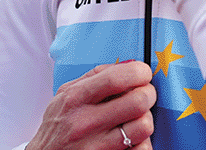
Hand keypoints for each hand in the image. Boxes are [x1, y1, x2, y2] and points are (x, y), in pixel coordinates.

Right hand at [27, 61, 155, 149]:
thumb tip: (129, 64)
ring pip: (143, 126)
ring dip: (145, 119)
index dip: (139, 72)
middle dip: (148, 94)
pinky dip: (142, 142)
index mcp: (75, 98)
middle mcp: (85, 122)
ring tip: (136, 118)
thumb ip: (95, 76)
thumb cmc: (58, 126)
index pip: (116, 78)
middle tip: (144, 95)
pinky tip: (132, 138)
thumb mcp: (65, 94)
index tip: (143, 73)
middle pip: (137, 101)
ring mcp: (96, 146)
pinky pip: (140, 149)